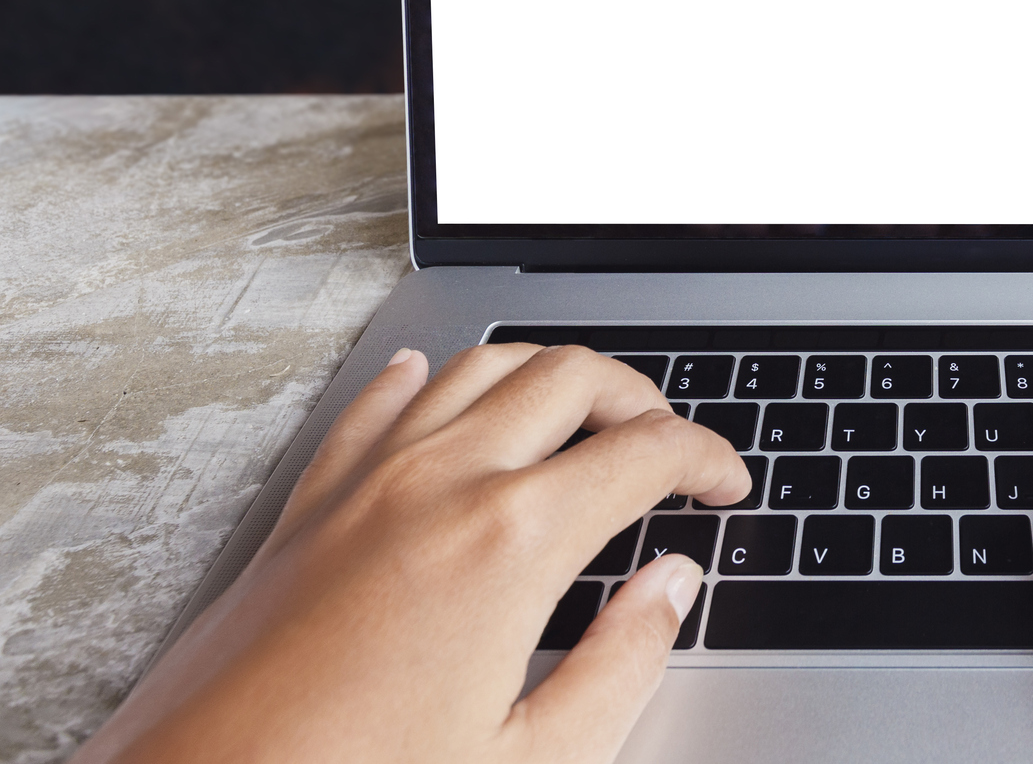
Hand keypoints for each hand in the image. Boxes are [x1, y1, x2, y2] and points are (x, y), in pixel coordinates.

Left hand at [74, 343, 750, 763]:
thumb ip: (621, 667)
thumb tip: (669, 592)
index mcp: (511, 541)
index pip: (643, 453)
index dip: (706, 458)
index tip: (726, 484)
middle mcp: (440, 482)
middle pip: (570, 377)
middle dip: (641, 397)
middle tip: (670, 445)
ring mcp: (366, 483)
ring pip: (479, 366)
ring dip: (548, 373)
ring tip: (583, 412)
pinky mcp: (307, 506)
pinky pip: (379, 401)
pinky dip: (428, 378)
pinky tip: (434, 383)